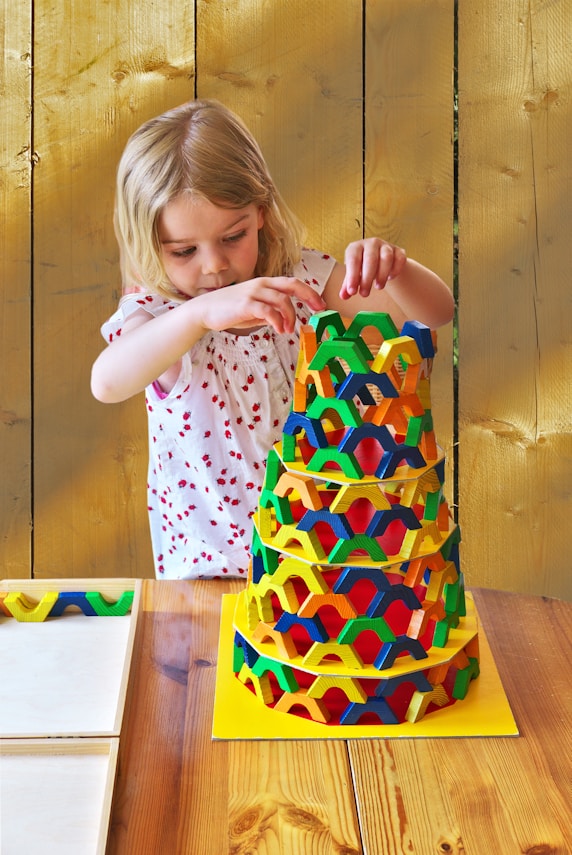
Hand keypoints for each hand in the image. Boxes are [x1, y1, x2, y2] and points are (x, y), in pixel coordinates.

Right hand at [195, 277, 325, 334]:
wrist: (205, 310)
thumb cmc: (230, 310)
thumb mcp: (253, 311)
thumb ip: (269, 312)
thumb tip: (283, 321)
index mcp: (265, 284)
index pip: (293, 283)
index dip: (309, 292)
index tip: (320, 305)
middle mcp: (261, 284)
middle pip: (292, 285)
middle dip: (309, 296)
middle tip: (318, 311)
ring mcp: (253, 292)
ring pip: (282, 300)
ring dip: (290, 316)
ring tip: (288, 330)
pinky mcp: (246, 304)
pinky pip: (268, 310)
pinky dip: (278, 321)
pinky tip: (279, 329)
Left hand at [339, 238, 406, 298]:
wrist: (380, 260)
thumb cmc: (362, 267)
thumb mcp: (354, 275)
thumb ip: (348, 285)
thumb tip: (343, 296)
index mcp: (356, 247)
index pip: (353, 260)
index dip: (352, 276)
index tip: (352, 292)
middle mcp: (371, 243)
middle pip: (370, 259)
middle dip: (367, 279)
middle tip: (364, 294)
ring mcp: (386, 246)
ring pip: (386, 257)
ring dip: (382, 274)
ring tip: (378, 287)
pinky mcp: (399, 251)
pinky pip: (400, 258)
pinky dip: (396, 270)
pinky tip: (390, 278)